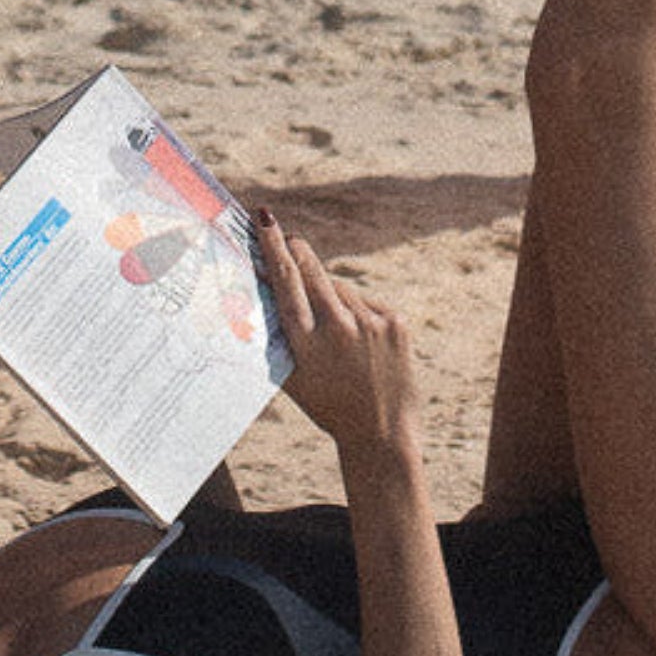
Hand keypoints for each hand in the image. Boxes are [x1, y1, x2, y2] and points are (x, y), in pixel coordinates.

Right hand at [258, 211, 422, 459]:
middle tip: (287, 237)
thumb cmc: (329, 406)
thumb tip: (261, 290)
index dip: (273, 248)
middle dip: (296, 250)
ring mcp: (370, 323)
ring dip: (330, 297)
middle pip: (311, 270)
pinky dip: (357, 311)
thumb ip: (278, 336)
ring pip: (339, 287)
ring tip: (335, 335)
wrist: (382, 435)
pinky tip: (360, 342)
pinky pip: (365, 301)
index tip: (266, 219)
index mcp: (307, 344)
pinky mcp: (394, 321)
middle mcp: (338, 329)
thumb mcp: (293, 376)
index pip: (286, 283)